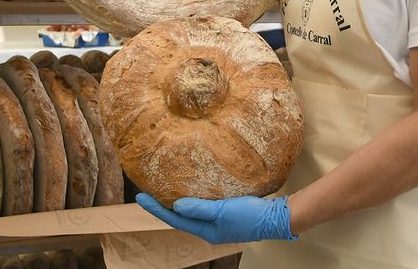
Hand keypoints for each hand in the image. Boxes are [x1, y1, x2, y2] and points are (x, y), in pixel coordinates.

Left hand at [135, 193, 295, 244]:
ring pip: (192, 211)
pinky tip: (193, 187)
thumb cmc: (251, 215)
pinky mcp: (227, 212)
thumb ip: (200, 208)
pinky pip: (205, 205)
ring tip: (164, 188)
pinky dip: (195, 198)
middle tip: (148, 192)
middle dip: (163, 206)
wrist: (277, 217)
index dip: (156, 208)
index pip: (174, 219)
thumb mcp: (223, 211)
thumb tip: (176, 205)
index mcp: (206, 231)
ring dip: (177, 201)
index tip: (140, 197)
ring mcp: (219, 221)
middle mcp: (210, 228)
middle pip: (180, 217)